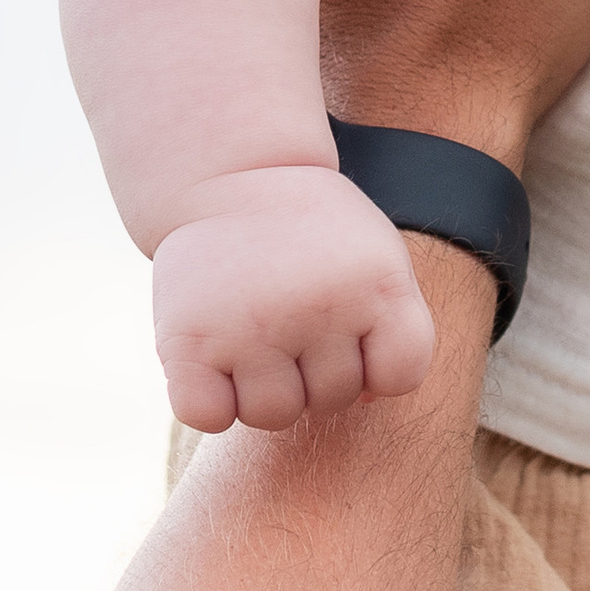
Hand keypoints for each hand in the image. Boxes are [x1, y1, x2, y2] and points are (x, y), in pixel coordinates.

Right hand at [153, 164, 436, 433]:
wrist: (232, 174)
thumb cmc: (311, 232)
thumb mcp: (371, 256)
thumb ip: (388, 327)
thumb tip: (368, 401)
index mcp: (377, 282)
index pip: (400, 375)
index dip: (377, 368)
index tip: (353, 335)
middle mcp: (319, 306)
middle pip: (333, 398)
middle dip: (315, 373)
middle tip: (292, 321)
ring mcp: (252, 326)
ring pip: (274, 413)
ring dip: (264, 390)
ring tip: (255, 340)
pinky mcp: (188, 340)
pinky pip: (207, 415)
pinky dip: (211, 405)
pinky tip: (214, 366)